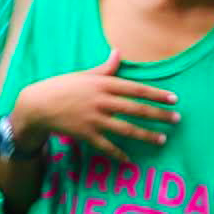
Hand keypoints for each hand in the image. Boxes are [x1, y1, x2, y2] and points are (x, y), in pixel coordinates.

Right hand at [13, 57, 178, 162]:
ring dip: (146, 135)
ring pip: (126, 129)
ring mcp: (94, 119)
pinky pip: (106, 146)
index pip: (136, 89)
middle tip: (176, 120)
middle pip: (136, 109)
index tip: (174, 99)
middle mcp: (101, 101)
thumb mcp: (84, 75)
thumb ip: (105, 67)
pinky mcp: (85, 134)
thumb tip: (118, 52)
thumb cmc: (62, 87)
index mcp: (103, 84)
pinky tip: (130, 161)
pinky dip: (119, 155)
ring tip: (162, 140)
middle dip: (158, 115)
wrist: (37, 105)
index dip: (157, 94)